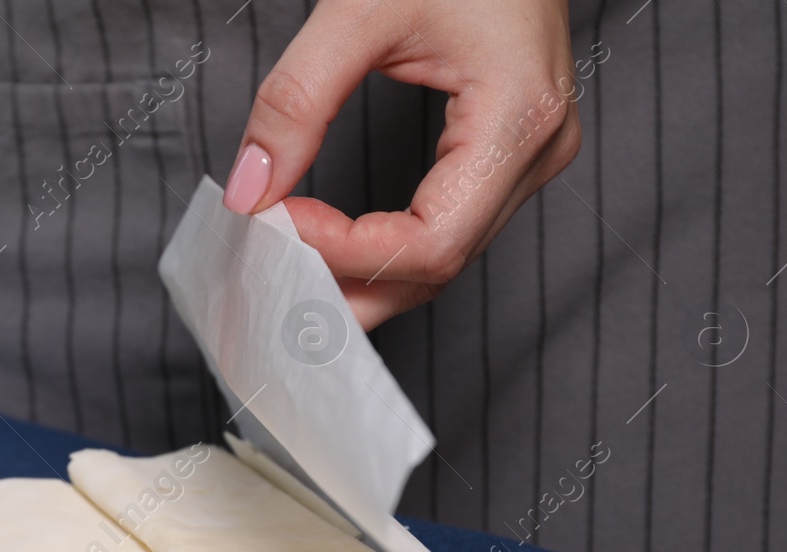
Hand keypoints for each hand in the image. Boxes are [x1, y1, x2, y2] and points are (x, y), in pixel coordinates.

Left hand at [223, 0, 580, 329]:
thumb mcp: (358, 8)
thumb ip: (296, 101)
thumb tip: (248, 190)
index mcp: (520, 117)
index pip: (429, 242)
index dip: (345, 252)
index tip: (276, 226)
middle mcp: (538, 150)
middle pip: (437, 267)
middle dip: (349, 288)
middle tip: (270, 289)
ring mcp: (531, 155)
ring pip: (442, 259)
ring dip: (362, 278)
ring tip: (290, 279)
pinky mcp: (511, 151)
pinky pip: (446, 227)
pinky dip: (383, 249)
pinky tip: (329, 252)